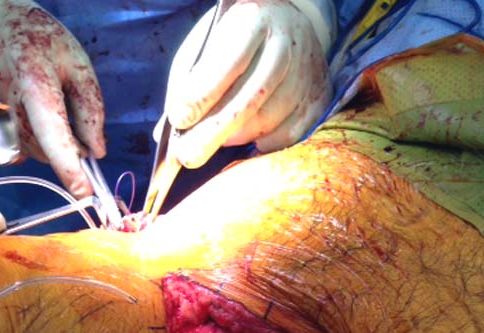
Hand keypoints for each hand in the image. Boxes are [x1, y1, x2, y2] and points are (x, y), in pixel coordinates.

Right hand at [0, 0, 105, 197]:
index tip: (84, 193)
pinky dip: (24, 138)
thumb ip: (90, 106)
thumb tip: (97, 152)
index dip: (70, 167)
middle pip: (46, 151)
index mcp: (33, 83)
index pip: (53, 134)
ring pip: (30, 153)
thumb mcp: (75, 61)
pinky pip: (12, 150)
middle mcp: (4, 105)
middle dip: (64, 145)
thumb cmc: (36, 39)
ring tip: (38, 103)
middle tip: (65, 113)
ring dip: (44, 141)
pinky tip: (19, 108)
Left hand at [165, 0, 334, 167]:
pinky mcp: (317, 99)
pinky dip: (261, 145)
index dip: (202, 94)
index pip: (228, 62)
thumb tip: (171, 131)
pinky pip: (286, 136)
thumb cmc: (235, 41)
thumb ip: (187, 83)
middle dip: (213, 133)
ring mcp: (306, 73)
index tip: (179, 119)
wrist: (287, 27)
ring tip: (214, 141)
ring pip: (267, 121)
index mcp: (253, 20)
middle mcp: (285, 45)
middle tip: (188, 157)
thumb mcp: (206, 46)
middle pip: (249, 99)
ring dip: (234, 138)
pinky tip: (246, 140)